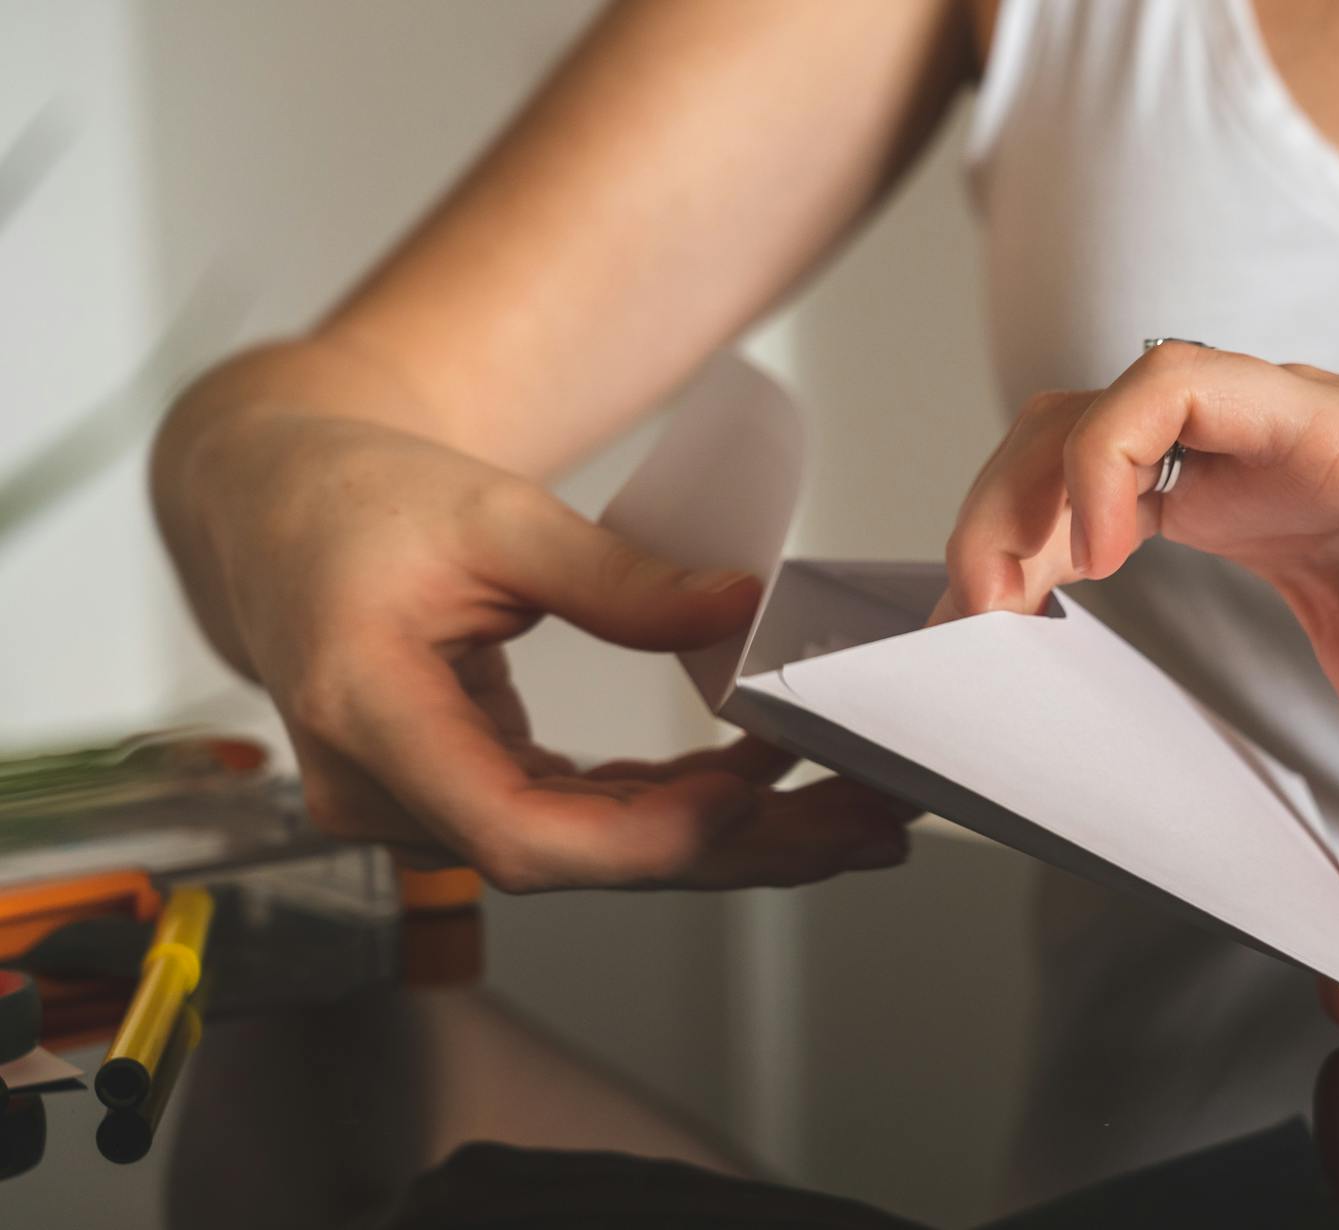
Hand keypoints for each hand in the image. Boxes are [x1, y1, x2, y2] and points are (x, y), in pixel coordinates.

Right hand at [154, 375, 910, 892]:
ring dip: (722, 833)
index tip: (748, 800)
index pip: (512, 830)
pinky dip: (672, 802)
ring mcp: (424, 798)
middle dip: (733, 847)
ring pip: (592, 848)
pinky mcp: (463, 784)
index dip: (640, 837)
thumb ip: (616, 576)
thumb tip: (740, 609)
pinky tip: (761, 782)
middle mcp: (387, 788)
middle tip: (864, 823)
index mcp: (368, 713)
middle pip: (579, 858)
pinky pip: (580, 814)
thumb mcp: (493, 512)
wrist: (275, 506)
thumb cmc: (353, 498)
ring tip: (847, 811)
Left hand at [943, 342, 1338, 1024]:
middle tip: (963, 638)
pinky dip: (1106, 455)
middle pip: (1051, 450)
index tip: (977, 658)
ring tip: (1004, 598)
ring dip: (1017, 497)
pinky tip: (1100, 547)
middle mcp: (1244, 467)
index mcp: (1248, 520)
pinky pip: (1172, 388)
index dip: (1011, 565)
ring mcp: (1275, 432)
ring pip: (1087, 410)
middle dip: (983, 531)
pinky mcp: (1321, 414)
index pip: (1079, 508)